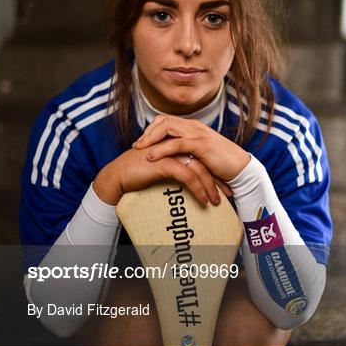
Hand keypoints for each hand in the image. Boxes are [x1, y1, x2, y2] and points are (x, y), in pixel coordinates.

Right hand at [92, 144, 231, 206]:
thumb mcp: (160, 166)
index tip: (223, 185)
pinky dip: (198, 189)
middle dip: (217, 178)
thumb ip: (174, 166)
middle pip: (203, 160)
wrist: (118, 175)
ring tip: (216, 201)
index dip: (213, 170)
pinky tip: (203, 200)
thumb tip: (189, 178)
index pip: (200, 156)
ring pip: (198, 168)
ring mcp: (170, 153)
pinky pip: (188, 176)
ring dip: (210, 186)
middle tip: (227, 193)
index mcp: (175, 144)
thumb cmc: (137, 172)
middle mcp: (175, 145)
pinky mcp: (164, 162)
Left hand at [132, 115, 250, 181]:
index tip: (141, 143)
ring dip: (150, 138)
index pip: (166, 120)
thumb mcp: (199, 155)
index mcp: (192, 127)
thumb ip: (185, 151)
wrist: (241, 168)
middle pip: (163, 120)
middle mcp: (194, 126)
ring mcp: (198, 133)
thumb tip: (170, 157)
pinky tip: (151, 157)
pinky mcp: (201, 145)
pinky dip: (161, 149)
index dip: (151, 130)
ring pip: (167, 127)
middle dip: (147, 132)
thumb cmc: (220, 164)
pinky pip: (176, 143)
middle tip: (136, 146)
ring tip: (139, 149)